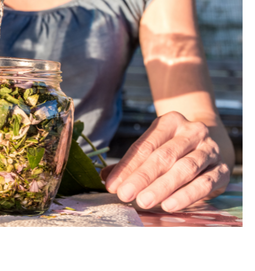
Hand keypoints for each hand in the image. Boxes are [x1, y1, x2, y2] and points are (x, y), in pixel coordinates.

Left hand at [100, 111, 229, 211]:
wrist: (209, 145)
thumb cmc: (172, 148)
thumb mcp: (152, 148)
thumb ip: (129, 164)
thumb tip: (105, 177)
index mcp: (170, 122)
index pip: (145, 145)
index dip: (127, 166)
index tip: (112, 184)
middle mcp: (192, 132)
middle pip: (163, 156)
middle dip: (142, 177)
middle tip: (124, 195)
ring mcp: (209, 149)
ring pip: (184, 169)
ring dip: (162, 187)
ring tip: (143, 201)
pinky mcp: (221, 169)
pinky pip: (204, 183)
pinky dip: (186, 195)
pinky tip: (169, 204)